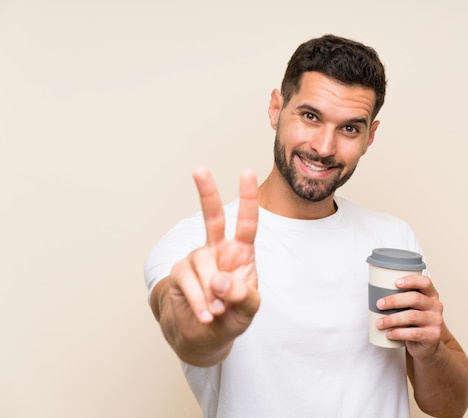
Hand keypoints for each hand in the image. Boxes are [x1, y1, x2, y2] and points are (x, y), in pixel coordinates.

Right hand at [167, 167, 259, 350]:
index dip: (247, 198)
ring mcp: (197, 260)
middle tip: (199, 169)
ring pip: (203, 265)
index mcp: (241, 252)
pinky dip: (200, 301)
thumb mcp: (249, 308)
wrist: (206, 335)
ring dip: (212, 293)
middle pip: (212, 217)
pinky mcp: (179, 274)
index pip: (247, 222)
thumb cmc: (232, 315)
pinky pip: (188, 282)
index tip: (246, 172)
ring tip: (218, 311)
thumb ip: (243, 295)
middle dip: (206, 192)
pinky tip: (207, 314)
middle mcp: (218, 250)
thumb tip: (220, 280)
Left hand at [375, 273, 443, 358]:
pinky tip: (389, 334)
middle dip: (394, 300)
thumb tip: (375, 292)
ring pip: (412, 316)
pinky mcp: (433, 335)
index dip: (411, 280)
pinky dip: (398, 333)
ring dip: (392, 319)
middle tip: (379, 305)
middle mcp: (436, 306)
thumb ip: (402, 298)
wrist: (428, 345)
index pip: (425, 282)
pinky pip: (413, 333)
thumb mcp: (413, 307)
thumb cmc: (415, 322)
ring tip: (379, 323)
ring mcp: (436, 321)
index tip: (396, 282)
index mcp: (431, 295)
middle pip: (415, 298)